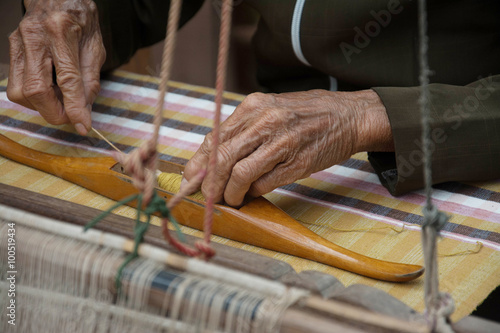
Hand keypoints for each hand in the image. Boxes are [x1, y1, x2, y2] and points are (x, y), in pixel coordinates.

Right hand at [7, 0, 105, 134]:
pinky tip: (49, 92)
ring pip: (21, 91)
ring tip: (60, 102)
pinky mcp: (11, 48)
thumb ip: (90, 80)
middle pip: (36, 90)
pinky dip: (34, 97)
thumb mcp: (95, 47)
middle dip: (54, 112)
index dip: (74, 107)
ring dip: (42, 107)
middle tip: (70, 117)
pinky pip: (17, 84)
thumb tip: (84, 111)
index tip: (83, 125)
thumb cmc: (81, 20)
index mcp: (62, 32)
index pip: (67, 79)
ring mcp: (18, 42)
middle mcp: (36, 36)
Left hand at [183, 89, 393, 206]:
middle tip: (206, 197)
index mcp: (253, 106)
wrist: (349, 116)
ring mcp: (281, 142)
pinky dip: (253, 192)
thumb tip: (212, 161)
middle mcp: (264, 121)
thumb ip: (243, 131)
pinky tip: (253, 194)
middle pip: (222, 158)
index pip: (214, 138)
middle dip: (209, 184)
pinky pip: (264, 183)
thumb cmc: (306, 115)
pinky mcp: (297, 163)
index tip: (189, 181)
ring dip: (230, 193)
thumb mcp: (270, 110)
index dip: (198, 164)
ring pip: (240, 173)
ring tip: (230, 199)